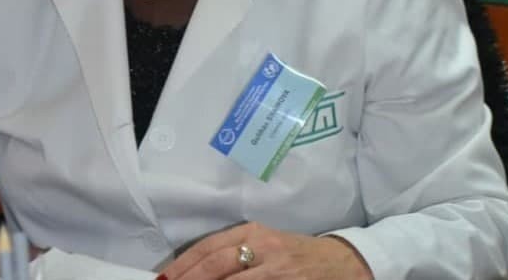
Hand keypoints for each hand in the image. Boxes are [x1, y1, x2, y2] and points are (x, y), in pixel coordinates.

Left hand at [162, 222, 372, 279]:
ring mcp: (279, 271)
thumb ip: (233, 255)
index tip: (165, 279)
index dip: (184, 265)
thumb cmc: (295, 254)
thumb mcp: (264, 245)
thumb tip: (196, 271)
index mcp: (253, 233)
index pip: (210, 247)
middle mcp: (264, 248)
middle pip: (218, 265)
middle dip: (191, 279)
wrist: (342, 262)